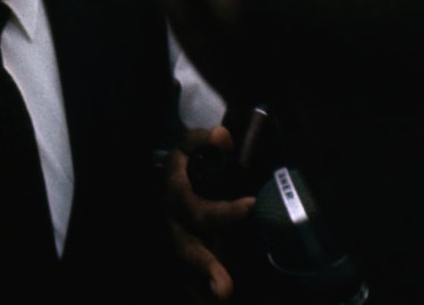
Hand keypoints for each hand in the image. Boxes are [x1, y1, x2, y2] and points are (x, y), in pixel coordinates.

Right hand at [167, 126, 254, 301]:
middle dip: (206, 269)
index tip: (252, 207)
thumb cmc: (188, 161)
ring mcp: (179, 244)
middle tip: (225, 291)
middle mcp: (174, 225)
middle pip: (187, 250)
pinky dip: (200, 295)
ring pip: (189, 272)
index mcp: (176, 196)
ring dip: (203, 287)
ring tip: (220, 299)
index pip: (199, 209)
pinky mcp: (186, 259)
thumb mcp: (190, 146)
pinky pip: (191, 284)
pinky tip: (211, 302)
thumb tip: (222, 135)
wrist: (170, 178)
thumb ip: (204, 143)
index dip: (224, 212)